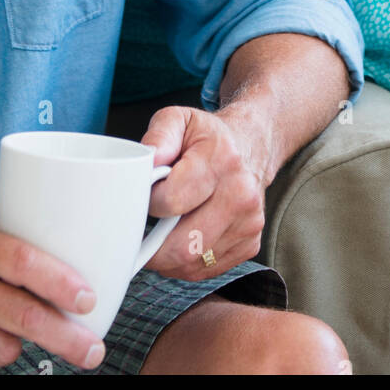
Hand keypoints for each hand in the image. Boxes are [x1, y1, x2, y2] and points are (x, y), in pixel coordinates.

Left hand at [137, 106, 271, 279]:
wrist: (249, 147)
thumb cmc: (207, 137)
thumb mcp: (178, 120)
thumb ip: (158, 136)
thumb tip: (146, 164)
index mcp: (221, 160)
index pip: (172, 201)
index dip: (149, 203)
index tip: (146, 197)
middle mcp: (241, 194)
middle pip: (183, 245)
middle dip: (152, 247)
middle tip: (139, 234)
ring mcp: (249, 223)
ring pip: (193, 263)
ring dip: (166, 259)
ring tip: (158, 237)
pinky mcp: (251, 244)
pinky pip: (206, 270)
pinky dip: (185, 263)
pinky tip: (180, 241)